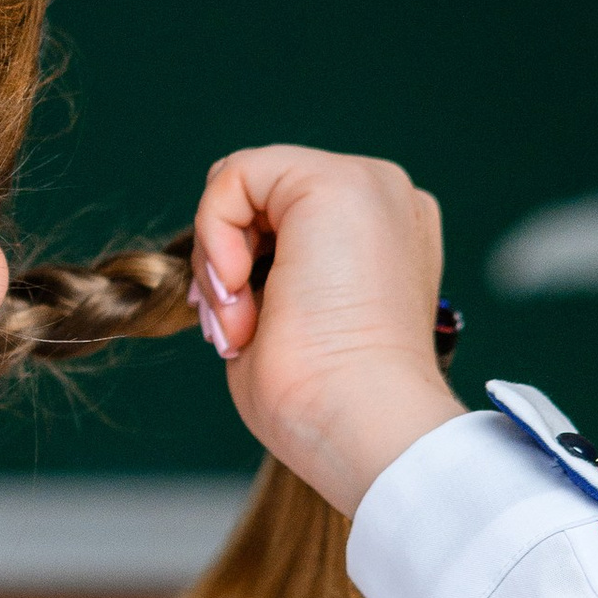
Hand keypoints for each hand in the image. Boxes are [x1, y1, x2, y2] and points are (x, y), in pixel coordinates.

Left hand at [189, 144, 461, 517]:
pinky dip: (213, 234)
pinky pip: (234, 177)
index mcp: (383, 237)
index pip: (281, 220)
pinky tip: (237, 289)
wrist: (357, 421)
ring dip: (218, 260)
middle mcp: (384, 200)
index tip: (234, 329)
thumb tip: (222, 267)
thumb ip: (264, 277)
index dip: (237, 267)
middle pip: (259, 198)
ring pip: (243, 186)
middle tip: (230, 330)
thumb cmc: (319, 400)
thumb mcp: (284, 321)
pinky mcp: (336, 181)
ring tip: (241, 325)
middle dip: (222, 263)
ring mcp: (368, 185)